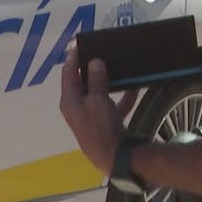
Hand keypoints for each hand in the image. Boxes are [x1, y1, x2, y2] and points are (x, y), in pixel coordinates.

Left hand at [59, 46, 138, 174]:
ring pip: (98, 94)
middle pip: (82, 83)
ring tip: (116, 66)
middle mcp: (78, 108)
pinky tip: (134, 88)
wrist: (115, 158)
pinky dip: (121, 97)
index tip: (78, 43)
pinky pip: (112, 106)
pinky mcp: (106, 125)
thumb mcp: (97, 99)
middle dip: (91, 68)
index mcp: (69, 101)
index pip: (68, 74)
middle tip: (100, 52)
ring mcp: (92, 117)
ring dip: (107, 82)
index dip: (73, 58)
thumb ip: (95, 79)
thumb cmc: (101, 126)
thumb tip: (94, 62)